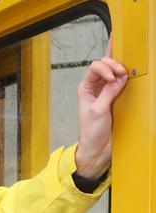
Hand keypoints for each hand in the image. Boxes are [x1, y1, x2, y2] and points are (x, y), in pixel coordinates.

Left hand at [76, 36, 127, 178]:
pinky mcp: (114, 96)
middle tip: (122, 73)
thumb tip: (119, 77)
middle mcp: (94, 87)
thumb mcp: (99, 110)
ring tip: (126, 72)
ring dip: (119, 68)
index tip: (112, 77)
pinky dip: (123, 74)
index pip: (94, 69)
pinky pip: (119, 81)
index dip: (104, 68)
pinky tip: (126, 68)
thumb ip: (108, 93)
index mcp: (85, 89)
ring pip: (112, 71)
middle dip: (113, 66)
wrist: (97, 146)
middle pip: (103, 66)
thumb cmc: (92, 131)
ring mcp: (104, 91)